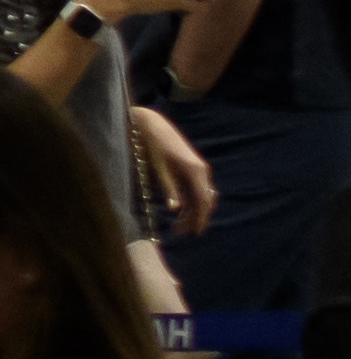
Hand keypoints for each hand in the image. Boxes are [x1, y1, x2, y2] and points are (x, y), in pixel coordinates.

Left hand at [142, 102, 220, 230]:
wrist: (153, 126)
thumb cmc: (153, 146)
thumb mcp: (159, 169)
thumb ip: (169, 189)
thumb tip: (175, 209)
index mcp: (195, 171)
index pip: (203, 201)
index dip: (201, 218)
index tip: (195, 232)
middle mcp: (201, 171)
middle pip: (204, 201)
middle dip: (195, 218)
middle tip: (180, 233)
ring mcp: (198, 170)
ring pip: (201, 196)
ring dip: (192, 212)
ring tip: (177, 226)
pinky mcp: (192, 169)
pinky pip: (195, 190)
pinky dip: (190, 202)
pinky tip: (179, 212)